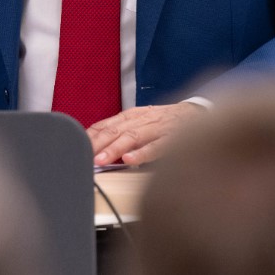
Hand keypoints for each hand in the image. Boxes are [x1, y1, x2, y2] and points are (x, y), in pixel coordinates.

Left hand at [87, 102, 203, 165]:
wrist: (197, 113)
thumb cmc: (165, 122)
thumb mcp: (140, 122)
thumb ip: (122, 133)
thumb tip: (98, 148)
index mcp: (131, 116)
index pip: (105, 125)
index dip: (90, 137)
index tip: (76, 147)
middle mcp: (142, 119)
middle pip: (115, 130)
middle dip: (97, 144)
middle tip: (84, 156)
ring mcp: (157, 128)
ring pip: (132, 137)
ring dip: (115, 149)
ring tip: (101, 160)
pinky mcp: (174, 137)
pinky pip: (157, 146)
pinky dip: (143, 153)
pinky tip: (131, 160)